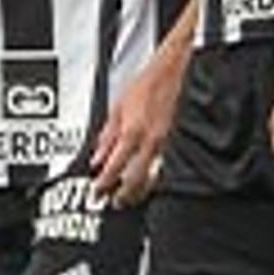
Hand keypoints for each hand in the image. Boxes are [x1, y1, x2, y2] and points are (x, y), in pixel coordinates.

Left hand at [85, 51, 187, 207]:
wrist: (175, 72)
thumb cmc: (147, 84)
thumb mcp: (118, 108)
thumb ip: (107, 136)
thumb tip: (98, 157)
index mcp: (132, 132)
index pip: (114, 167)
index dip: (104, 183)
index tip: (97, 192)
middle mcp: (150, 141)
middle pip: (135, 179)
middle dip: (124, 195)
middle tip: (114, 202)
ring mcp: (166, 144)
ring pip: (152, 176)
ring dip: (139, 189)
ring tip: (130, 197)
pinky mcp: (176, 142)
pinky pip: (162, 166)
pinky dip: (153, 176)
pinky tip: (148, 180)